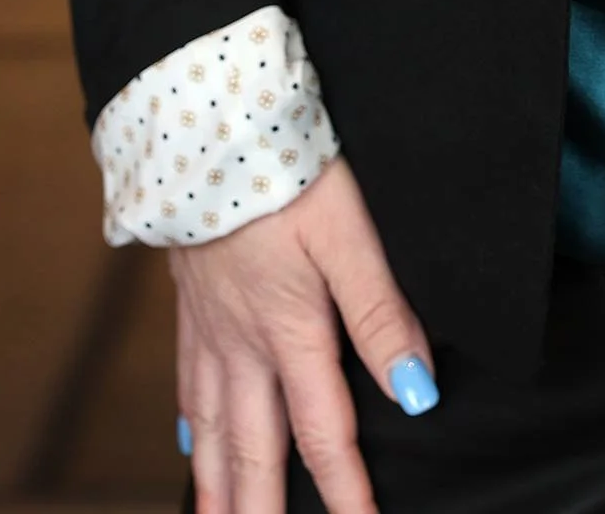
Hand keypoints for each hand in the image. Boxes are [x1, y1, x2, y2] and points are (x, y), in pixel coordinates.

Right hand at [173, 157, 436, 513]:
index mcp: (290, 331)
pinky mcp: (189, 305)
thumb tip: (417, 392)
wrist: (206, 127)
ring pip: (214, 432)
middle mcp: (243, 345)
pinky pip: (188, 388)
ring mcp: (209, 329)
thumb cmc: (285, 172)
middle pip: (256, 452)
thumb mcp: (349, 235)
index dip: (346, 492)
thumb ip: (382, 314)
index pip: (324, 433)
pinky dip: (192, 432)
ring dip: (221, 491)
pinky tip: (193, 449)